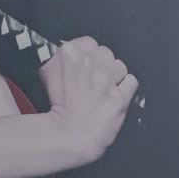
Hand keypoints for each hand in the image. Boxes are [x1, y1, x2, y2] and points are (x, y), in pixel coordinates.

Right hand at [39, 37, 137, 167]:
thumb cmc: (57, 109)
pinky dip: (126, 86)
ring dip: (114, 75)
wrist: (68, 135)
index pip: (89, 42)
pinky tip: (116, 93)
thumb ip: (60, 59)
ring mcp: (106, 82)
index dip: (88, 54)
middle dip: (101, 64)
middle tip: (94, 78)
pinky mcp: (120, 97)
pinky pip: (131, 81)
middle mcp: (89, 65)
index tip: (86, 62)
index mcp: (70, 54)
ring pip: (119, 66)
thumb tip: (70, 52)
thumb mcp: (47, 75)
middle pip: (105, 53)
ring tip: (104, 87)